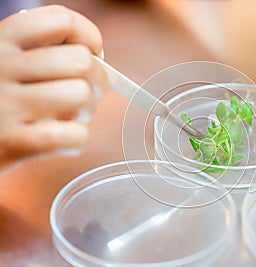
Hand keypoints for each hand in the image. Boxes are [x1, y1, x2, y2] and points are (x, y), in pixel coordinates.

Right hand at [0, 5, 107, 171]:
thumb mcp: (8, 64)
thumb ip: (44, 53)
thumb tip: (100, 61)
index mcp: (1, 41)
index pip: (62, 20)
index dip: (89, 38)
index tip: (91, 55)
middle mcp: (0, 67)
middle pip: (82, 61)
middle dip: (97, 82)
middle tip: (83, 95)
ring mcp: (5, 106)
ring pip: (81, 95)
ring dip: (86, 112)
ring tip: (69, 118)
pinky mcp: (11, 143)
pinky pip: (69, 135)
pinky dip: (76, 140)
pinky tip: (62, 140)